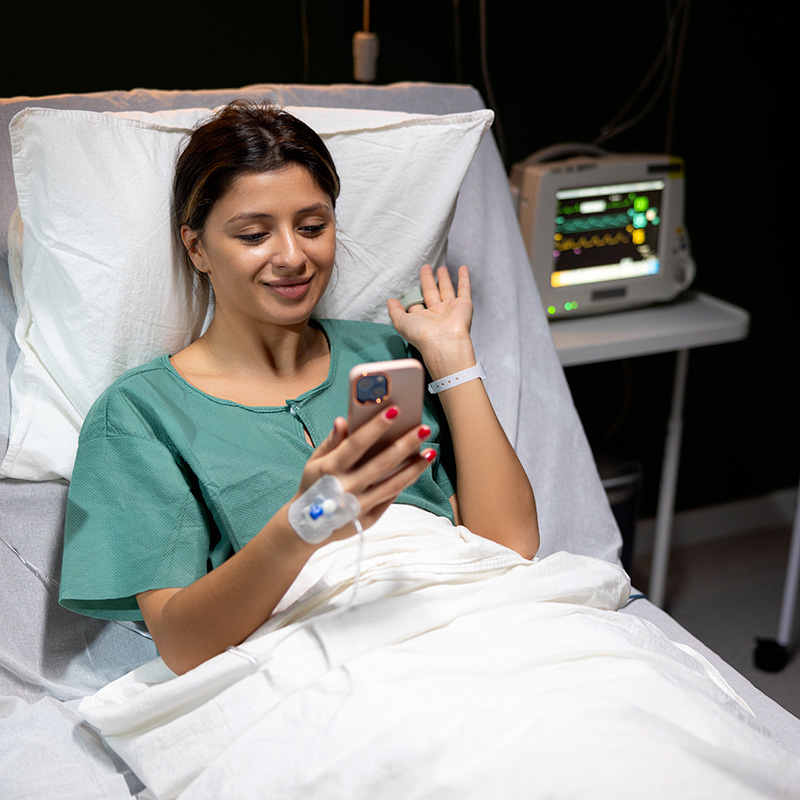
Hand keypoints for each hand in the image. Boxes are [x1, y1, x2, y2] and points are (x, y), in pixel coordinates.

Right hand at [295, 409, 434, 539]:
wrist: (305, 527)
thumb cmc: (313, 486)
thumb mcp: (314, 462)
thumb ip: (332, 441)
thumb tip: (343, 420)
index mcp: (330, 469)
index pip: (356, 443)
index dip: (376, 427)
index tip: (395, 410)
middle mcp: (345, 487)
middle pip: (381, 463)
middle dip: (405, 444)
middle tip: (424, 429)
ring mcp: (358, 506)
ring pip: (393, 483)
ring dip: (415, 467)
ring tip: (430, 451)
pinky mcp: (368, 519)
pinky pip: (391, 497)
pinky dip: (405, 482)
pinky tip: (417, 468)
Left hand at [387, 265, 474, 374]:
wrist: (444, 343)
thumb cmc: (423, 336)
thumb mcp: (401, 323)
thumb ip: (395, 311)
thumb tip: (390, 301)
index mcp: (423, 319)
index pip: (416, 303)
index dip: (412, 294)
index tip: (409, 286)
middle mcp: (437, 314)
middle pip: (431, 292)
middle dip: (428, 280)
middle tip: (426, 268)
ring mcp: (450, 309)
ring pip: (446, 290)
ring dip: (444, 279)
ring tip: (441, 268)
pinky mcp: (463, 305)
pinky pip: (464, 289)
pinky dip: (464, 278)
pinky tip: (463, 268)